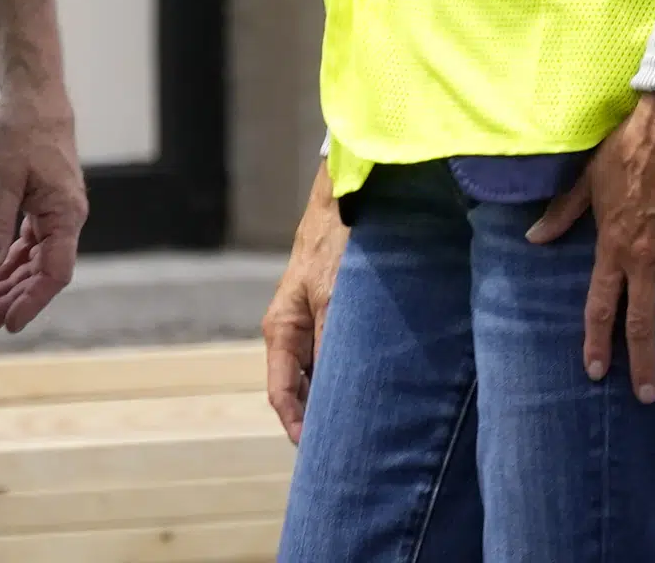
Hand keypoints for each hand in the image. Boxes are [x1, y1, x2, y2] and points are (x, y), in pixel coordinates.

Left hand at [0, 82, 84, 333]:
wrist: (35, 98)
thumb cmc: (21, 132)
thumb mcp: (1, 179)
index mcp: (65, 213)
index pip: (55, 272)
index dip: (33, 300)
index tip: (10, 322)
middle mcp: (67, 217)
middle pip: (45, 271)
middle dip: (17, 299)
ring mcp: (56, 212)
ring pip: (37, 259)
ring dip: (14, 284)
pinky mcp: (44, 204)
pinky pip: (32, 242)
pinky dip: (14, 261)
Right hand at [262, 163, 346, 444]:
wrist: (346, 202)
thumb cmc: (334, 245)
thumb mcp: (335, 297)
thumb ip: (332, 342)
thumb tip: (338, 390)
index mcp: (281, 330)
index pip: (281, 393)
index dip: (297, 426)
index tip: (316, 451)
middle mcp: (293, 332)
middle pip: (300, 389)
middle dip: (318, 418)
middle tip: (346, 448)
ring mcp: (312, 324)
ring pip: (320, 374)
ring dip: (336, 396)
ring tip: (363, 424)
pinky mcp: (332, 315)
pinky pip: (336, 355)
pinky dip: (349, 373)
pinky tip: (373, 387)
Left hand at [528, 94, 654, 403]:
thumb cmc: (625, 150)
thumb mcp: (586, 181)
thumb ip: (562, 214)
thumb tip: (533, 238)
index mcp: (612, 248)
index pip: (600, 307)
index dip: (597, 342)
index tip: (596, 371)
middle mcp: (645, 259)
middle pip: (641, 322)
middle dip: (642, 362)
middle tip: (646, 396)